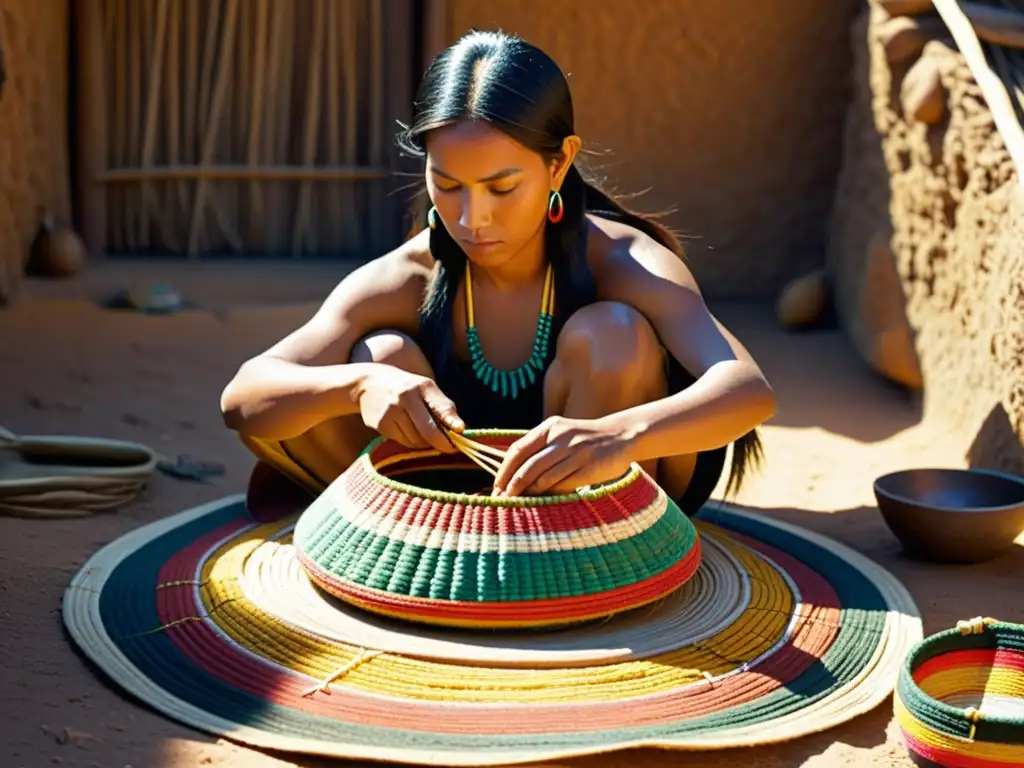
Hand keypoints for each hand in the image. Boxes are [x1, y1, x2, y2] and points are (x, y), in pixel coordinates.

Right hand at [357, 366, 463, 452]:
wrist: (367, 383)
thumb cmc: (405, 387)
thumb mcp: (425, 388)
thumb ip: (442, 406)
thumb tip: (460, 429)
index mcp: (421, 387)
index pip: (440, 406)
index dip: (451, 421)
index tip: (461, 431)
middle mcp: (405, 398)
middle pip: (428, 431)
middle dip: (442, 443)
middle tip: (450, 448)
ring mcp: (390, 412)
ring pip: (416, 441)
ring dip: (425, 443)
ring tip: (424, 433)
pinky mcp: (379, 425)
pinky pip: (403, 442)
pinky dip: (410, 442)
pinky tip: (408, 431)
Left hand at [493, 415, 634, 496]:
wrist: (621, 435)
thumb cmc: (584, 440)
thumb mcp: (560, 434)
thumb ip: (539, 448)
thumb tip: (511, 473)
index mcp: (550, 428)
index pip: (518, 450)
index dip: (504, 470)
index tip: (497, 486)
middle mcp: (561, 438)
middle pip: (527, 467)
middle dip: (512, 487)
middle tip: (502, 501)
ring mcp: (576, 453)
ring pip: (543, 478)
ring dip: (528, 494)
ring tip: (519, 504)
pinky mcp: (589, 468)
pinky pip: (563, 485)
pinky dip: (550, 495)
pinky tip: (543, 502)